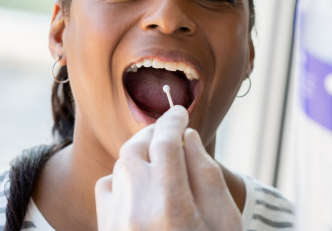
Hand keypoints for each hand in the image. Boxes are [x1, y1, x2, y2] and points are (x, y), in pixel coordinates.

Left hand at [94, 106, 241, 230]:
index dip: (172, 121)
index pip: (165, 143)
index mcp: (171, 207)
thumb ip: (206, 174)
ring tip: (160, 156)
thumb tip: (186, 137)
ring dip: (138, 155)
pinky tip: (141, 185)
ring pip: (119, 168)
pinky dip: (121, 178)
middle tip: (170, 129)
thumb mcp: (225, 221)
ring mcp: (116, 225)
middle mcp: (136, 213)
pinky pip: (106, 190)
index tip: (181, 112)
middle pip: (136, 150)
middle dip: (153, 134)